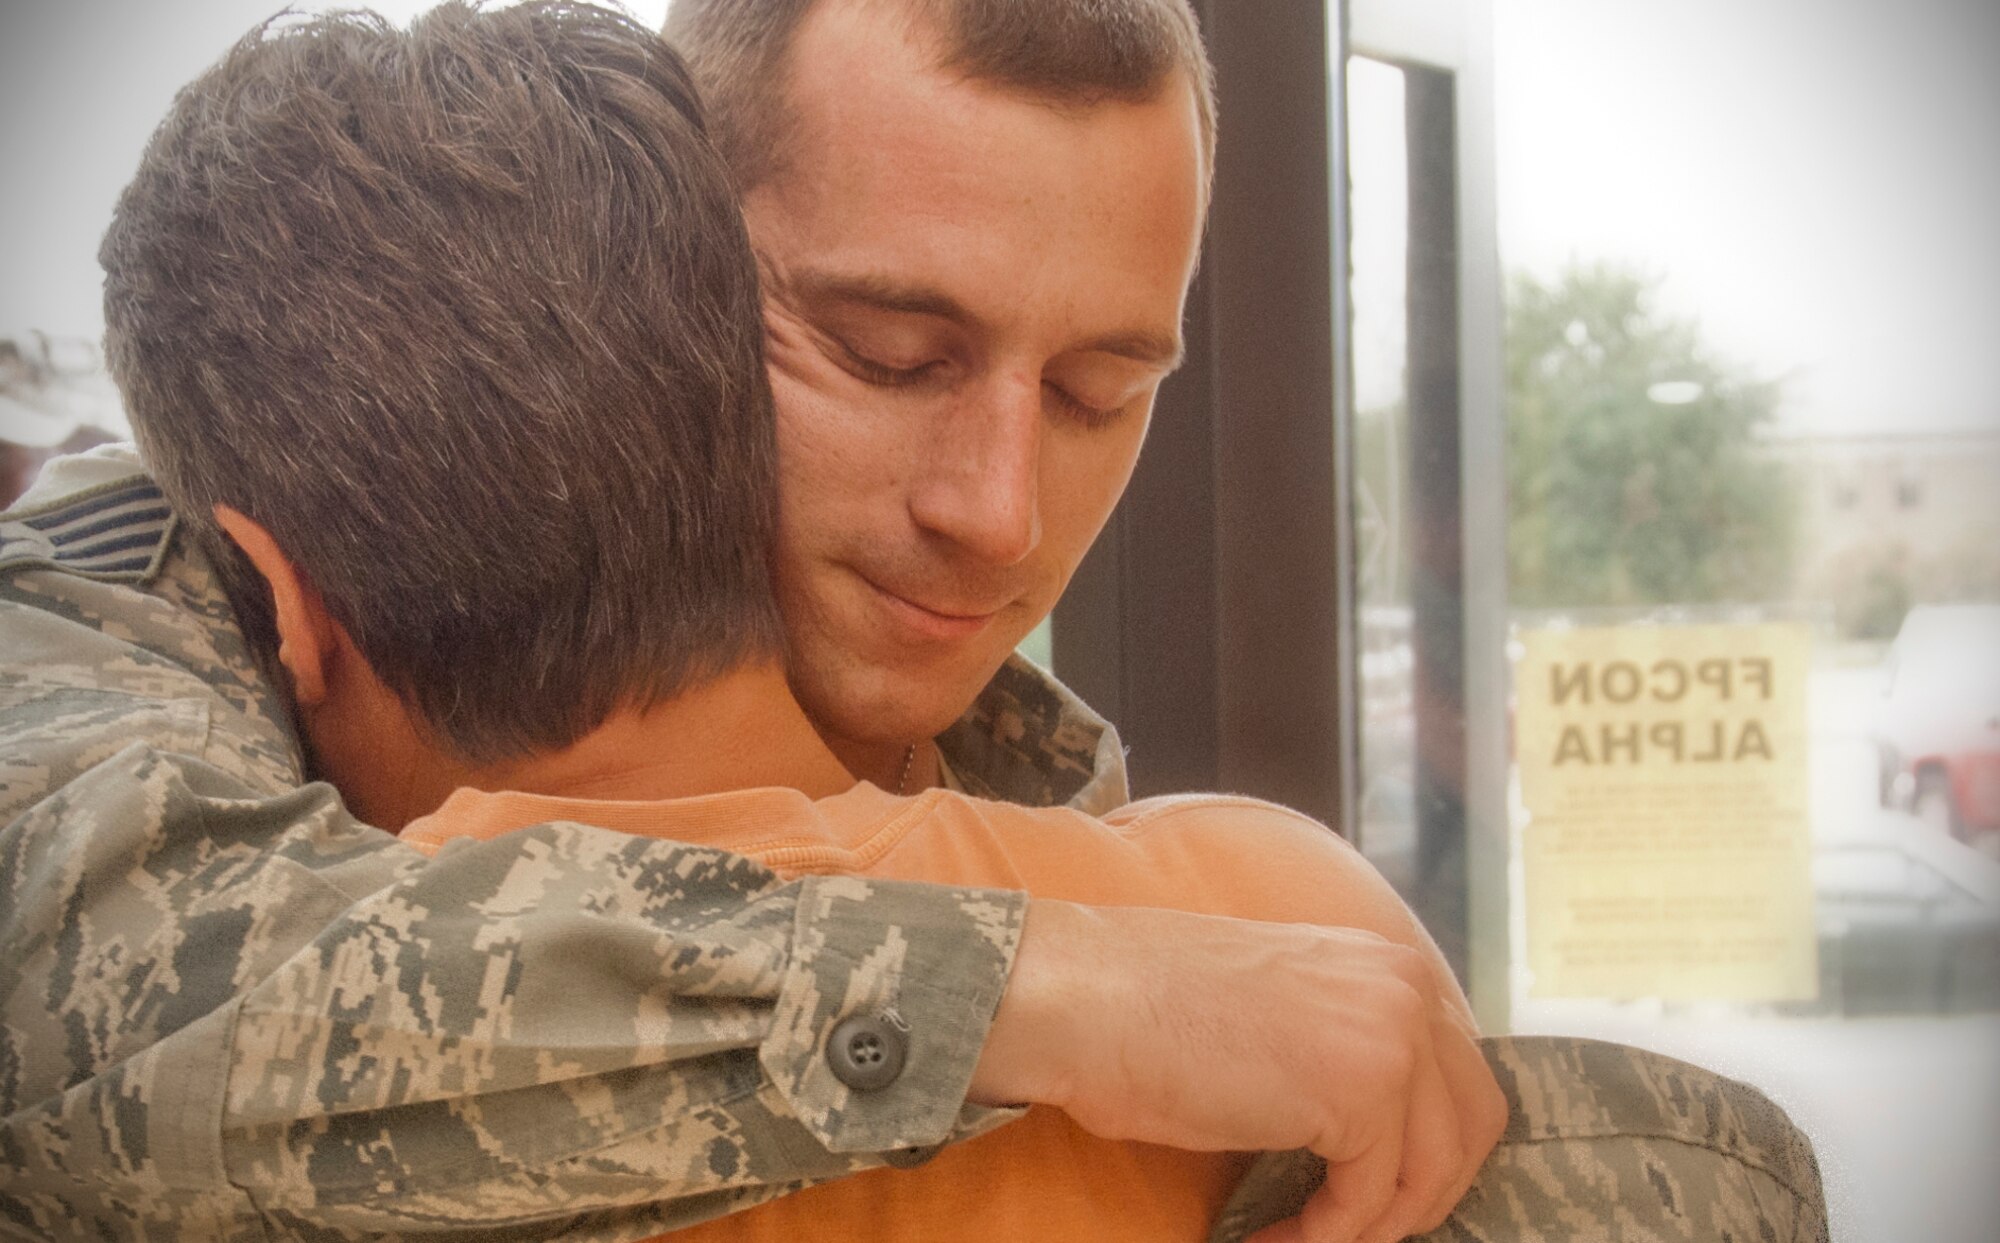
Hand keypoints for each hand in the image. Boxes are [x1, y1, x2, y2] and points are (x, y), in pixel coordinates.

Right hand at [970, 901, 1505, 1242]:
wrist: (1087, 999)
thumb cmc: (1149, 1008)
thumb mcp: (1279, 1010)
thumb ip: (1343, 1042)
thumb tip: (1379, 1131)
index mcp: (1385, 962)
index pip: (1459, 1074)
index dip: (1427, 1147)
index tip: (1376, 1191)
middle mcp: (1404, 988)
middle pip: (1475, 1123)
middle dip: (1423, 1191)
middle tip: (1354, 1225)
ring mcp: (1391, 1036)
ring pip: (1433, 1171)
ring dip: (1370, 1224)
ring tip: (1303, 1239)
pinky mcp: (1361, 1091)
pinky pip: (1370, 1198)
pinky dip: (1325, 1235)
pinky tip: (1271, 1237)